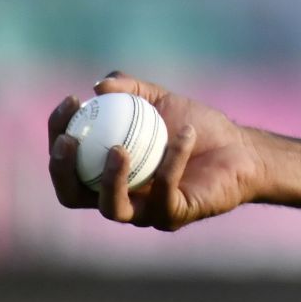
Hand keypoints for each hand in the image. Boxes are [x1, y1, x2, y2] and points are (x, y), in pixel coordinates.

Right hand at [47, 72, 265, 230]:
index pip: (67, 161)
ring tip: (120, 148)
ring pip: (112, 207)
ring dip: (110, 179)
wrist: (241, 149)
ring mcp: (145, 211)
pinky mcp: (174, 215)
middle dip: (63, 170)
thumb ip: (131, 89)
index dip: (58, 133)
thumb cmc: (197, 127)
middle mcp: (119, 196)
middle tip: (72, 140)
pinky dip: (173, 161)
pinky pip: (165, 191)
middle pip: (72, 195)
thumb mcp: (161, 100)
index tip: (71, 102)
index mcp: (105, 172)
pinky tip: (185, 134)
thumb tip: (99, 86)